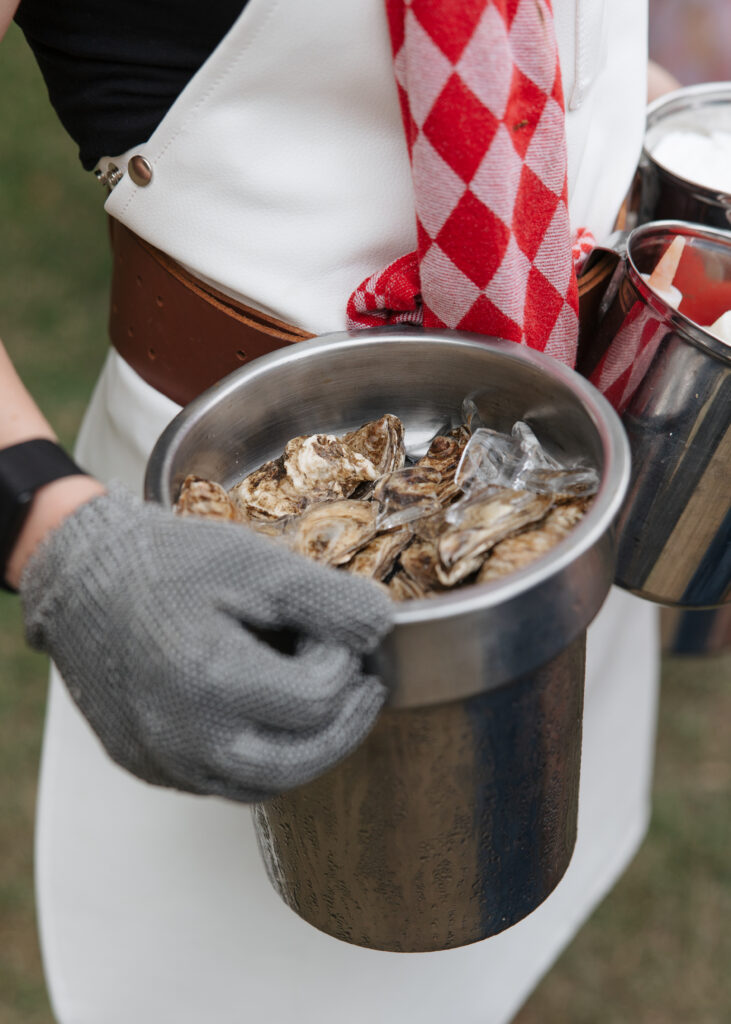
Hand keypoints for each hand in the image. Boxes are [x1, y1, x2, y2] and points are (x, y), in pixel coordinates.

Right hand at [20, 485, 392, 801]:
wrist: (83, 578)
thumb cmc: (164, 564)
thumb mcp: (254, 564)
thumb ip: (326, 599)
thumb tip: (382, 628)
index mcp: (211, 680)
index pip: (317, 700)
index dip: (344, 664)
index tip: (336, 635)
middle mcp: (184, 737)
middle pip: (299, 762)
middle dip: (345, 723)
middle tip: (362, 686)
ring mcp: (163, 760)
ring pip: (264, 785)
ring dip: (309, 750)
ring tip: (324, 705)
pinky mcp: (148, 765)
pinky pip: (221, 783)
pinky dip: (261, 759)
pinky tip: (272, 719)